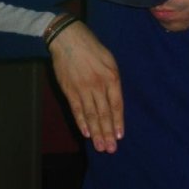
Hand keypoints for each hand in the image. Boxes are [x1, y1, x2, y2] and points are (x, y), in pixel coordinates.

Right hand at [48, 20, 123, 152]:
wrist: (68, 39)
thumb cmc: (93, 48)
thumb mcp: (110, 61)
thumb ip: (113, 81)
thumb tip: (115, 101)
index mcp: (111, 77)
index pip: (117, 105)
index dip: (118, 122)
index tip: (120, 136)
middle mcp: (98, 85)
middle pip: (104, 113)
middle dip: (108, 133)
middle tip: (111, 149)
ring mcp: (82, 88)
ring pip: (90, 115)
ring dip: (96, 132)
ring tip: (100, 146)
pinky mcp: (69, 90)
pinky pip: (76, 109)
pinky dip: (81, 122)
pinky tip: (86, 133)